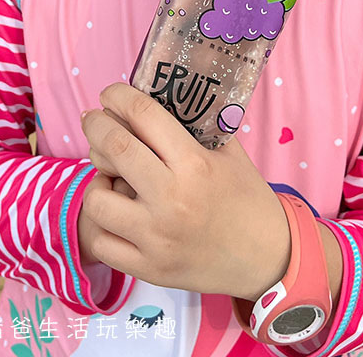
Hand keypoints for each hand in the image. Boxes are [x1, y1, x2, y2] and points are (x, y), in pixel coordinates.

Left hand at [78, 84, 290, 299]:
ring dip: (97, 179)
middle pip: (113, 148)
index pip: (144, 115)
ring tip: (109, 176)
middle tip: (93, 120)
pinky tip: (113, 210)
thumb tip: (156, 98)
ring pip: (96, 198)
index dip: (119, 96)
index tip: (110, 94)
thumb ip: (196, 126)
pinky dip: (99, 223)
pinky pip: (100, 241)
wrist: (268, 259)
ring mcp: (157, 238)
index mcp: (195, 164)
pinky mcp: (149, 268)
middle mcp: (172, 199)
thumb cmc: (247, 200)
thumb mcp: (230, 154)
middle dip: (95, 125)